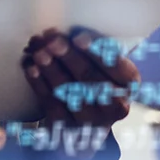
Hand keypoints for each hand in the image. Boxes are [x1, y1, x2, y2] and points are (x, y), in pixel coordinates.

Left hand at [21, 26, 139, 138]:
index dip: (98, 52)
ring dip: (51, 69)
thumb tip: (66, 31)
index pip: (118, 67)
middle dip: (69, 57)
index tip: (78, 38)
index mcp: (129, 83)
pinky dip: (40, 84)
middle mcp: (115, 105)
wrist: (86, 122)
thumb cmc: (94, 80)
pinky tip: (31, 68)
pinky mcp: (68, 128)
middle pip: (90, 78)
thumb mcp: (103, 65)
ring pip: (69, 92)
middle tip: (52, 41)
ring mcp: (91, 120)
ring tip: (38, 51)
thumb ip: (92, 48)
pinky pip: (52, 104)